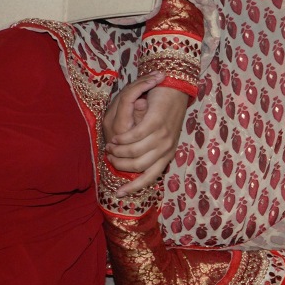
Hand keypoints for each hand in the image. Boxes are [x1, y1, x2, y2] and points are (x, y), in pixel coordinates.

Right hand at [104, 73, 189, 196]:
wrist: (175, 90)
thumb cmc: (165, 113)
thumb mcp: (163, 137)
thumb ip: (152, 151)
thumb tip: (136, 167)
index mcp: (168, 154)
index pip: (150, 177)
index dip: (134, 187)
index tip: (119, 193)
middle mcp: (167, 148)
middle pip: (138, 167)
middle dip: (120, 165)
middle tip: (109, 157)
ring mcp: (162, 136)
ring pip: (134, 153)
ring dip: (118, 151)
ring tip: (110, 146)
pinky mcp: (156, 122)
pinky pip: (133, 137)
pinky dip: (122, 139)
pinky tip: (115, 136)